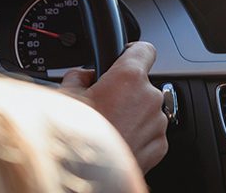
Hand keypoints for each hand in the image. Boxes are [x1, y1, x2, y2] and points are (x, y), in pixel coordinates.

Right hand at [61, 42, 168, 173]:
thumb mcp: (66, 96)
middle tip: (102, 103)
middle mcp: (149, 97)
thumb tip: (82, 75)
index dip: (132, 51)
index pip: (144, 49)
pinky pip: (150, 131)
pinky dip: (137, 133)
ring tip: (107, 125)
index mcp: (129, 77)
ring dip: (131, 113)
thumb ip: (78, 76)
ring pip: (146, 108)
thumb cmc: (77, 137)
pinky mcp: (160, 146)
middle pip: (141, 83)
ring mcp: (157, 123)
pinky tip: (116, 139)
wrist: (87, 176)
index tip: (124, 57)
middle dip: (124, 90)